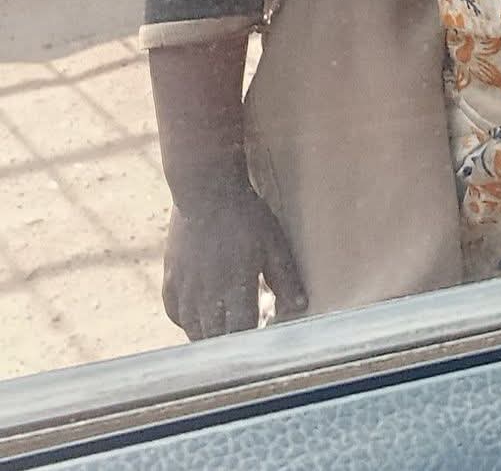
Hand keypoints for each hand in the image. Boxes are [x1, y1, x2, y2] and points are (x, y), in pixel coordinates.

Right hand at [162, 182, 306, 339]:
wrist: (205, 189)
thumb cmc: (244, 214)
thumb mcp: (273, 242)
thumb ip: (285, 277)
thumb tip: (300, 306)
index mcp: (236, 288)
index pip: (242, 333)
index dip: (252, 340)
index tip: (262, 338)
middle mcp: (206, 296)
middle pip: (216, 338)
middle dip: (231, 341)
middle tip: (245, 335)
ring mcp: (184, 289)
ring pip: (193, 330)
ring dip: (209, 334)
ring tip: (224, 328)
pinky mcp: (170, 279)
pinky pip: (174, 313)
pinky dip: (187, 320)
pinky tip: (200, 314)